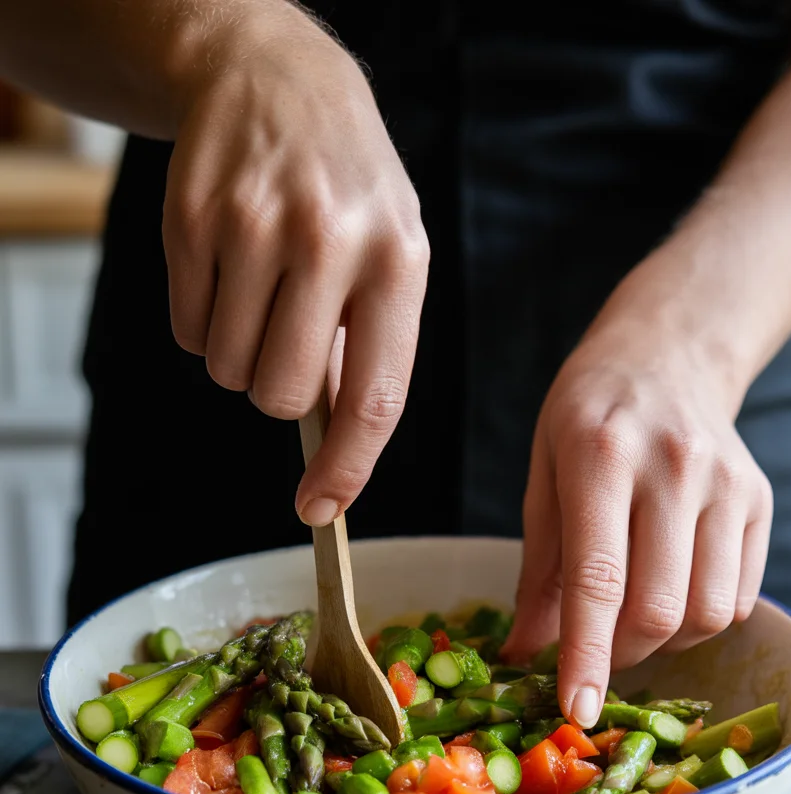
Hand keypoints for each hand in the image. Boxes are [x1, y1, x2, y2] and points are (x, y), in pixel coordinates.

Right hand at [162, 5, 428, 524]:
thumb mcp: (392, 254)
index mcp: (398, 262)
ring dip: (241, 355)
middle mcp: (329, 241)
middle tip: (289, 340)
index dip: (348, 468)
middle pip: (283, 393)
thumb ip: (372, 348)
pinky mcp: (190, 218)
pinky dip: (204, 322)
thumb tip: (334, 447)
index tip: (321, 510)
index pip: (375, 398)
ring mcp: (254, 225)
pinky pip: (186, 331)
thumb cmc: (349, 189)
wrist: (277, 80)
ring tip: (263, 291)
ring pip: (229, 367)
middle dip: (281, 391)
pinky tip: (229, 269)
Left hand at [503, 311, 772, 729]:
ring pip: (706, 615)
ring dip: (665, 642)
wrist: (667, 356)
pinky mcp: (759, 501)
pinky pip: (738, 598)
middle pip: (659, 610)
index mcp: (601, 457)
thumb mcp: (543, 475)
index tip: (576, 712)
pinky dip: (700, 618)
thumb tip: (524, 654)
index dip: (586, 656)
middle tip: (596, 651)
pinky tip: (672, 587)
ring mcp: (727, 485)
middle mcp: (674, 469)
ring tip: (633, 615)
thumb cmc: (589, 416)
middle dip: (621, 655)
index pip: (597, 580)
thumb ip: (539, 570)